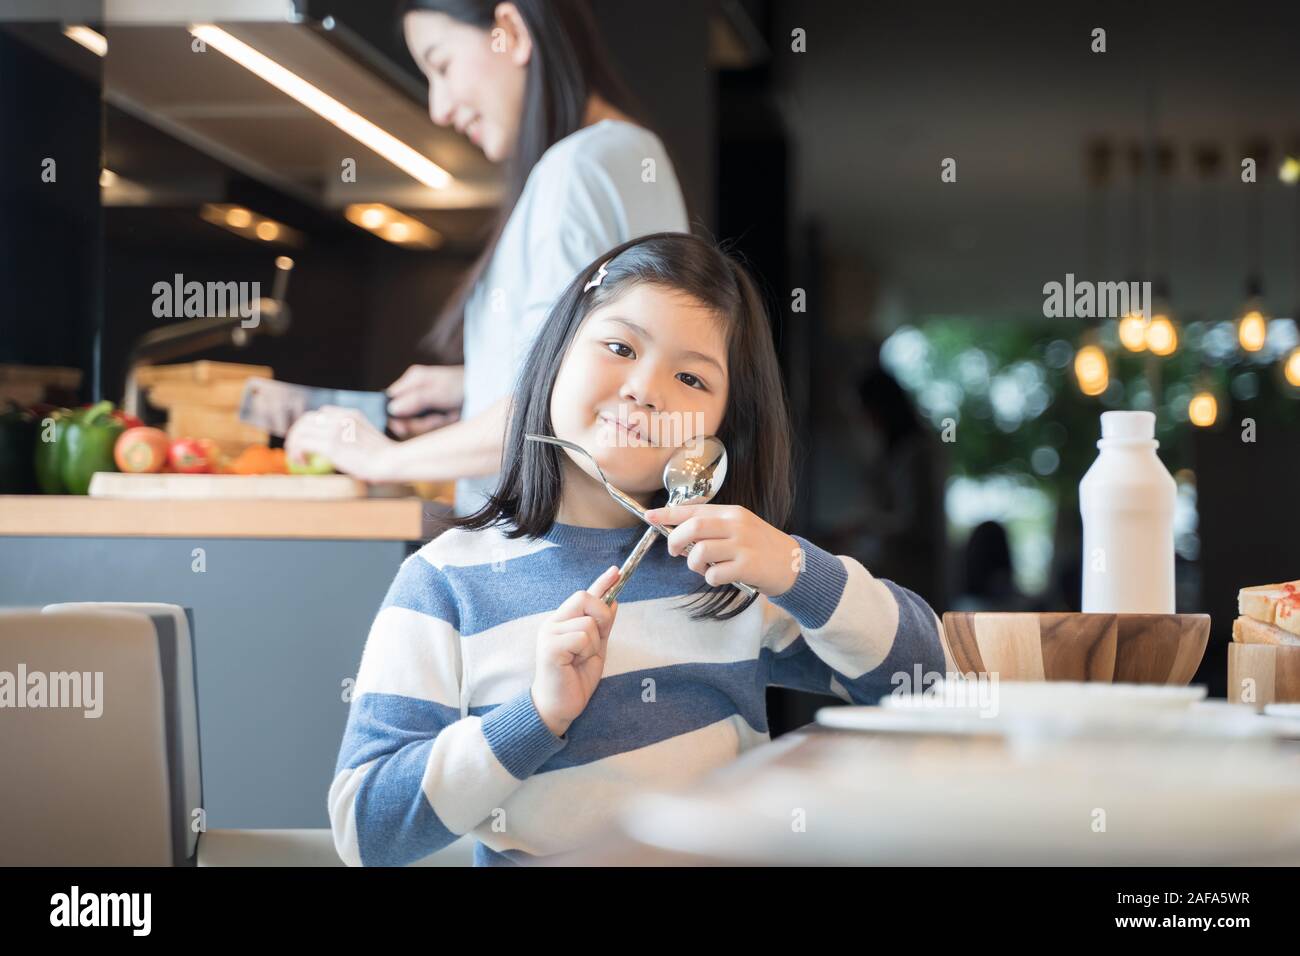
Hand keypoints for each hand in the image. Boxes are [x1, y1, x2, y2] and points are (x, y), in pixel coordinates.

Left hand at [284, 405, 394, 482]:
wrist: (391, 462)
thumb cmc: (385, 458)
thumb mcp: (368, 439)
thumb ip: (352, 436)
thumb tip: (340, 447)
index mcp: (351, 414)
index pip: (322, 413)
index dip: (311, 427)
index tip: (310, 441)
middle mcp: (341, 418)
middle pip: (307, 420)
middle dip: (297, 434)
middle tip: (297, 451)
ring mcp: (335, 430)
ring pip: (300, 431)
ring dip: (294, 445)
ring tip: (298, 459)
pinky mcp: (330, 445)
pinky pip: (302, 444)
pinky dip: (296, 453)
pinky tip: (303, 463)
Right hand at [386, 364, 464, 437]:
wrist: (484, 392)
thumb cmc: (462, 386)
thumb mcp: (438, 391)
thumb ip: (415, 400)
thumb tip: (392, 409)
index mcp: (412, 380)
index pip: (389, 401)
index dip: (395, 417)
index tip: (404, 428)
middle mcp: (415, 392)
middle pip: (402, 417)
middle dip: (419, 423)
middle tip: (437, 419)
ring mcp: (424, 405)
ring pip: (416, 425)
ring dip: (432, 425)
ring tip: (447, 416)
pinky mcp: (433, 415)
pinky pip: (428, 428)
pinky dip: (439, 426)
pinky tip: (449, 419)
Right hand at [531, 565, 619, 737]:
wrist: (558, 707)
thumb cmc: (575, 679)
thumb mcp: (595, 648)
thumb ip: (602, 626)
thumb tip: (613, 601)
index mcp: (562, 622)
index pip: (584, 595)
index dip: (601, 582)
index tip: (617, 570)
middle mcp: (553, 623)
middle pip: (584, 598)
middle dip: (601, 615)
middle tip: (599, 638)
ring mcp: (549, 633)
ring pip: (588, 622)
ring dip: (594, 643)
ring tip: (580, 659)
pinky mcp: (550, 646)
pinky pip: (582, 637)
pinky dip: (586, 651)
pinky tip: (574, 663)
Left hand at [644, 503, 802, 597]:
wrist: (793, 564)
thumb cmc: (761, 548)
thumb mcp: (740, 528)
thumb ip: (714, 528)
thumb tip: (680, 533)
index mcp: (732, 513)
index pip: (694, 509)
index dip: (668, 514)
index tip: (650, 516)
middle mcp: (737, 525)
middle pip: (694, 528)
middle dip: (676, 540)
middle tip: (675, 552)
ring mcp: (743, 545)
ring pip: (700, 552)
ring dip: (694, 564)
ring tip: (704, 568)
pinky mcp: (747, 566)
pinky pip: (714, 574)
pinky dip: (710, 579)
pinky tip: (721, 577)